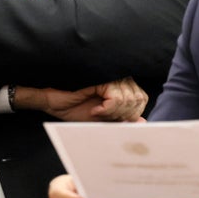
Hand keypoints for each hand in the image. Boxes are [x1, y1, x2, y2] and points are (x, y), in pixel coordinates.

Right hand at [12, 77, 147, 121]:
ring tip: (98, 112)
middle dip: (123, 115)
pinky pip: (116, 98)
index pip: (142, 98)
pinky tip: (95, 109)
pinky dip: (107, 109)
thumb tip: (144, 122)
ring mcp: (111, 75)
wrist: (54, 102)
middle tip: (105, 116)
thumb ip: (124, 119)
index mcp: (122, 85)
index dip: (132, 114)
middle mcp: (119, 77)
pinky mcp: (103, 78)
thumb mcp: (104, 119)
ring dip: (113, 112)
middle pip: (138, 99)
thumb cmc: (76, 108)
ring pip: (129, 99)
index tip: (115, 119)